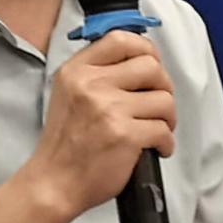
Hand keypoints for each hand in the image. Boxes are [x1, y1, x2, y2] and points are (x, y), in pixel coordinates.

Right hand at [23, 31, 176, 219]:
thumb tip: (139, 61)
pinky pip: (163, 130)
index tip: (151, 66)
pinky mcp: (125, 135)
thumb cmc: (64, 143)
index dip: (145, 50)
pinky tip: (156, 149)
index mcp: (76, 71)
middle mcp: (92, 84)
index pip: (120, 39)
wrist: (54, 183)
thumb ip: (95, 74)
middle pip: (150, 66)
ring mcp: (109, 109)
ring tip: (156, 129)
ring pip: (163, 99)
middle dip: (163, 86)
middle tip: (157, 105)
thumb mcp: (68, 94)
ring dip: (167, 117)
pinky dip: (166, 142)